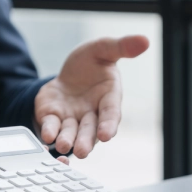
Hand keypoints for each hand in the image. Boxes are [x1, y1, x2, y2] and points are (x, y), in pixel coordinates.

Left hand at [35, 35, 149, 158]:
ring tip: (62, 146)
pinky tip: (47, 136)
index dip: (109, 125)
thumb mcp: (102, 49)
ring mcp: (72, 119)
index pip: (111, 114)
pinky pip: (52, 128)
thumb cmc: (90, 64)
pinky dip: (49, 132)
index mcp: (108, 99)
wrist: (67, 73)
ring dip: (67, 141)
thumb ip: (121, 47)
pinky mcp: (53, 118)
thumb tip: (145, 40)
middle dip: (86, 141)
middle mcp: (91, 114)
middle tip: (82, 151)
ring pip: (71, 134)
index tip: (106, 135)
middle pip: (90, 131)